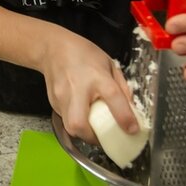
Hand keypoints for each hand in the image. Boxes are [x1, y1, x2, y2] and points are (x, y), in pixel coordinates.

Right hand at [40, 28, 138, 144]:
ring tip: (93, 130)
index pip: (112, 97)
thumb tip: (130, 109)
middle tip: (103, 137)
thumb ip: (120, 86)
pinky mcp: (52, 102)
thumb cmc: (84, 54)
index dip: (124, 117)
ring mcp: (61, 97)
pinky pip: (65, 119)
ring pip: (69, 127)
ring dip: (83, 133)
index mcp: (97, 76)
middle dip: (92, 137)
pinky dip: (75, 122)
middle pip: (79, 123)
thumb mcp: (109, 64)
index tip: (132, 130)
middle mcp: (77, 88)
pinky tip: (81, 115)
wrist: (52, 48)